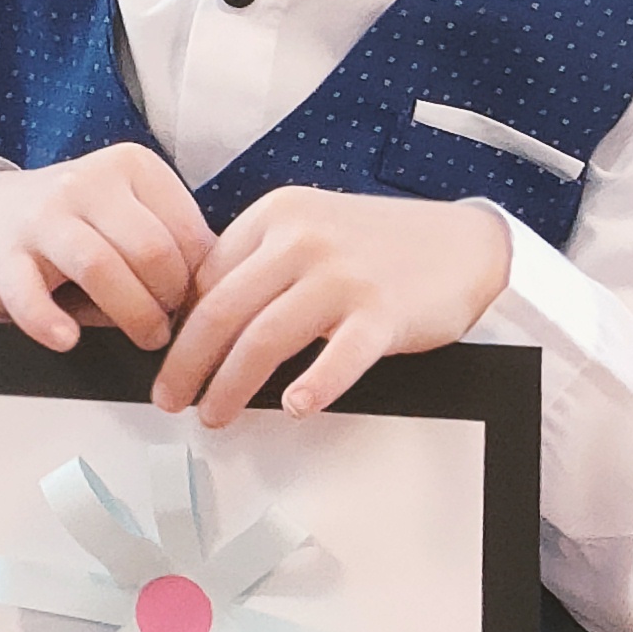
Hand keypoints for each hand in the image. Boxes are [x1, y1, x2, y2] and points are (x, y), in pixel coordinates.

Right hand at [0, 145, 211, 351]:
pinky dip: (49, 322)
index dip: (201, 280)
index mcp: (132, 167)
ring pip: (100, 267)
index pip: (188, 230)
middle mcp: (89, 182)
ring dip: (132, 314)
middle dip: (169, 300)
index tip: (195, 304)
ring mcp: (44, 216)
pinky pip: (28, 293)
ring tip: (144, 338)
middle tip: (170, 327)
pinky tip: (67, 338)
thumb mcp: (130, 212)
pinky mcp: (5, 256)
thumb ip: (174, 239)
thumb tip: (226, 287)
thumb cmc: (77, 222)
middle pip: (150, 250)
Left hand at [151, 188, 512, 427]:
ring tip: (216, 416)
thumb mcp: (309, 231)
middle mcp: (303, 239)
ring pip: (265, 338)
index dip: (179, 328)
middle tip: (171, 400)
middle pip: (222, 311)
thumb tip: (200, 322)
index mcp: (275, 216)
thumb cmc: (380, 247)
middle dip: (187, 364)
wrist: (463, 243)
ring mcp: (343, 275)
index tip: (169, 363)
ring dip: (231, 386)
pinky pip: (339, 356)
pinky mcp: (382, 311)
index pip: (205, 278)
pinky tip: (295, 408)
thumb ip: (259, 265)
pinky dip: (314, 385)